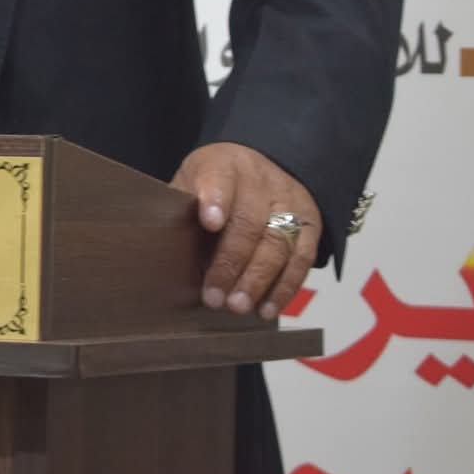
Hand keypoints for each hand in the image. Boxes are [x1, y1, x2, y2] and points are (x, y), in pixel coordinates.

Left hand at [171, 141, 319, 321]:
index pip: (220, 179)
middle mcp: (260, 180)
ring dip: (259, 281)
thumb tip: (163, 252)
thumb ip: (182, 210)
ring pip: (279, 243)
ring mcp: (289, 201)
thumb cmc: (214, 186)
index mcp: (224, 165)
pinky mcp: (310, 223)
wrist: (260, 166)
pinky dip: (285, 288)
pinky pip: (302, 258)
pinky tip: (267, 309)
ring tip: (238, 307)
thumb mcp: (191, 184)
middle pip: (250, 222)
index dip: (216, 200)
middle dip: (232, 263)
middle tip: (215, 297)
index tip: (209, 222)